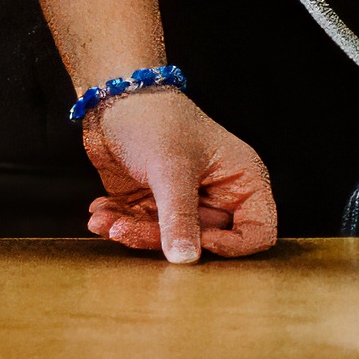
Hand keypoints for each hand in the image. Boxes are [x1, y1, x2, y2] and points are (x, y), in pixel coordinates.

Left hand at [82, 86, 278, 265]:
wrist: (111, 98)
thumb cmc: (154, 118)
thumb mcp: (171, 168)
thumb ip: (179, 217)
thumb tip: (186, 260)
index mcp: (241, 179)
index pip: (258, 231)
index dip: (234, 246)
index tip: (201, 242)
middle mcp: (217, 194)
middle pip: (203, 241)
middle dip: (162, 239)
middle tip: (126, 229)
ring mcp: (183, 201)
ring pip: (167, 240)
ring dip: (132, 233)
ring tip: (105, 220)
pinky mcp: (153, 203)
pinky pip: (141, 228)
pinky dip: (119, 224)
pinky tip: (100, 213)